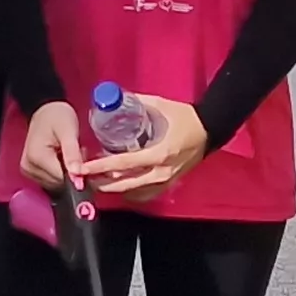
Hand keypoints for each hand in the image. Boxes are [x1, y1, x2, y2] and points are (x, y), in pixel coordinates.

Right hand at [19, 100, 85, 189]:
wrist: (45, 110)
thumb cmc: (58, 116)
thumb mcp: (69, 131)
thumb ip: (73, 155)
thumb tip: (78, 179)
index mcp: (36, 158)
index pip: (62, 179)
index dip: (77, 173)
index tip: (84, 158)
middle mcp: (29, 168)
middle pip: (59, 182)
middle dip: (72, 172)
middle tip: (77, 152)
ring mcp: (28, 171)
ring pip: (56, 183)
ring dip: (67, 173)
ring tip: (69, 154)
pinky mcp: (30, 172)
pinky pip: (51, 180)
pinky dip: (60, 172)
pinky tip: (63, 159)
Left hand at [72, 95, 209, 202]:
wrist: (210, 130)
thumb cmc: (185, 117)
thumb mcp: (160, 106)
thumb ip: (136, 103)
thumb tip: (113, 100)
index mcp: (158, 153)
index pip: (124, 164)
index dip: (101, 166)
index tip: (84, 167)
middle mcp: (161, 171)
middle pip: (126, 184)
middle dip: (103, 183)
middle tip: (85, 178)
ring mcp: (167, 180)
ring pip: (135, 193)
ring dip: (115, 189)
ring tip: (98, 182)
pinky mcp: (170, 183)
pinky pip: (146, 194)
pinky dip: (131, 193)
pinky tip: (121, 188)